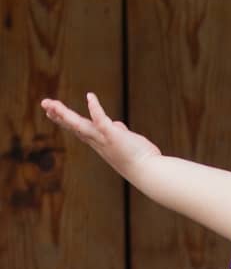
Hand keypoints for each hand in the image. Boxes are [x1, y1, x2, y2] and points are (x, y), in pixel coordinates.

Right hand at [39, 92, 162, 181]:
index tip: (52, 112)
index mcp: (99, 142)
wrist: (148, 172)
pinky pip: (102, 120)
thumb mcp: (125, 141)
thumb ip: (117, 132)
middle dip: (58, 115)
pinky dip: (95, 109)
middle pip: (74, 126)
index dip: (65, 120)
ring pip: (80, 125)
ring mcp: (103, 139)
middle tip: (44, 104)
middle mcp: (98, 142)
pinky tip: (90, 97)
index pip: (79, 128)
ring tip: (52, 104)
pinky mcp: (112, 135)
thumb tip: (116, 125)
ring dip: (65, 115)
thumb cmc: (140, 158)